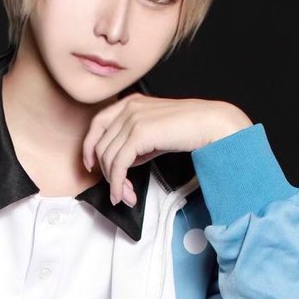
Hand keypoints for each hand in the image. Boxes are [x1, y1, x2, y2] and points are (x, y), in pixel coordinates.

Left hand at [82, 94, 252, 207]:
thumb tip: (120, 165)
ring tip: (127, 196)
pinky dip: (118, 183)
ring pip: (109, 158)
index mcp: (129, 102)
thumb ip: (134, 143)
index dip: (89, 148)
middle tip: (118, 191)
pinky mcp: (138, 133)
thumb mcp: (154, 133)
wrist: (209, 124)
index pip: (96, 125)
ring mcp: (132, 119)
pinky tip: (124, 194)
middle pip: (101, 146)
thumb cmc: (187, 129)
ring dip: (116, 183)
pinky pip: (119, 164)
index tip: (91, 166)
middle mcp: (127, 107)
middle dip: (107, 174)